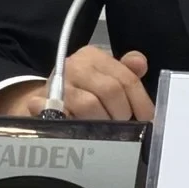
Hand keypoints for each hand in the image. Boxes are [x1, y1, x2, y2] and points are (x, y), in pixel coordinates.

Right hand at [0, 46, 154, 120]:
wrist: (44, 100)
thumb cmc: (83, 90)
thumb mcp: (105, 78)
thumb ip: (126, 73)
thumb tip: (140, 64)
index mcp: (94, 56)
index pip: (125, 77)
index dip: (140, 101)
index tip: (147, 120)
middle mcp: (75, 65)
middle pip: (111, 90)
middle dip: (122, 114)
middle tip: (124, 127)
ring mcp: (57, 84)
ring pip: (89, 104)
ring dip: (102, 123)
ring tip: (106, 131)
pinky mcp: (41, 104)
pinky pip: (62, 116)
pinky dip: (72, 123)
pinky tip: (81, 131)